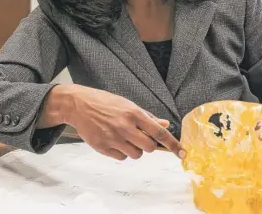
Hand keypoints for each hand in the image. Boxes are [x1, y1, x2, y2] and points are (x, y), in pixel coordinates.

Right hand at [61, 85, 185, 160]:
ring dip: (134, 150)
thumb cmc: (106, 103)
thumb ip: (148, 117)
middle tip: (141, 138)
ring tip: (125, 138)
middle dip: (149, 146)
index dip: (173, 144)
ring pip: (135, 155)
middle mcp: (125, 127)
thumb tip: (166, 125)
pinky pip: (121, 158)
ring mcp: (113, 138)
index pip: (159, 132)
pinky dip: (121, 153)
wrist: (79, 105)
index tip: (182, 153)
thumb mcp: (128, 105)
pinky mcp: (102, 147)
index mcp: (134, 114)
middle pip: (149, 147)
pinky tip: (114, 141)